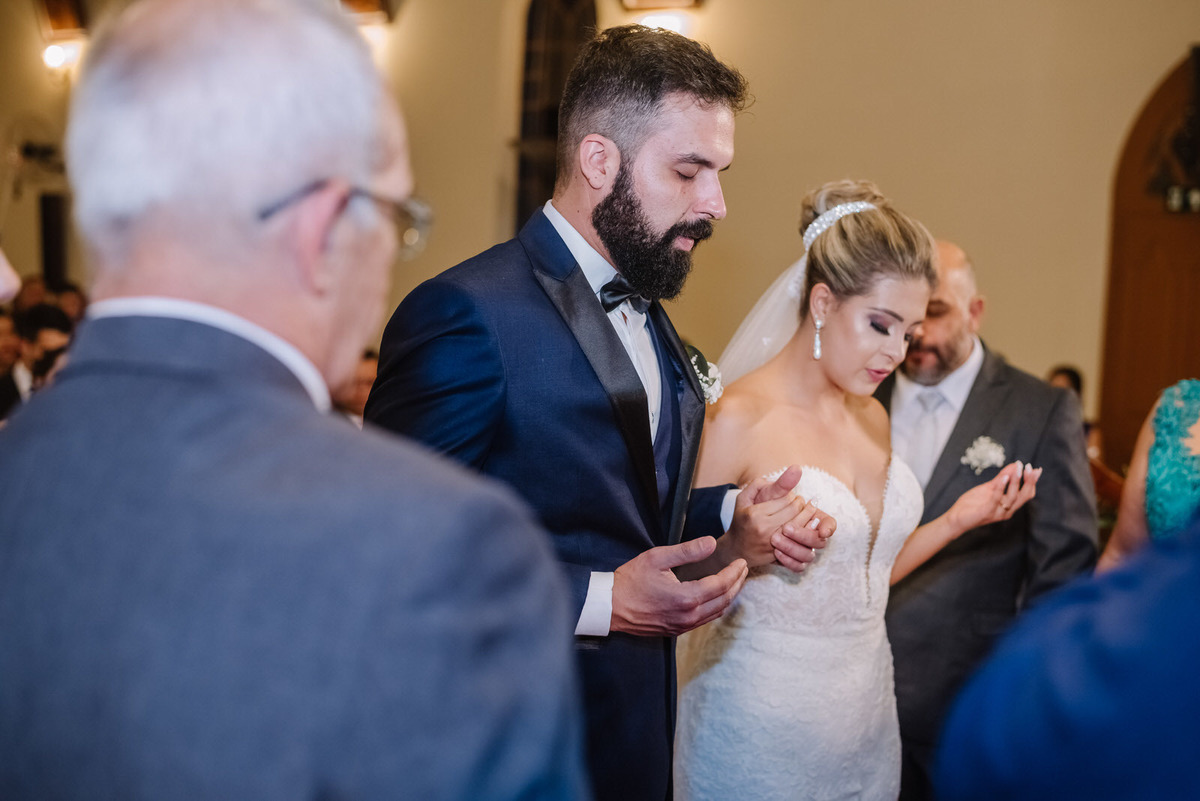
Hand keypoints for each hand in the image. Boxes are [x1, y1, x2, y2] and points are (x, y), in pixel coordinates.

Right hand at [610, 537, 748, 636]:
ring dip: (729, 597)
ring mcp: (682, 625)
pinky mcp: (676, 630)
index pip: (721, 585)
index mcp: (686, 598)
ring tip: (735, 582)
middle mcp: (688, 616)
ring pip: (716, 613)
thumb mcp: (657, 558)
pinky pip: (705, 620)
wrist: (610, 607)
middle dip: (737, 584)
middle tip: (743, 570)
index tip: (741, 561)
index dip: (734, 572)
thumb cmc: (630, 581)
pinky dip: (716, 607)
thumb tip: (711, 543)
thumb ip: (687, 551)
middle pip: (724, 600)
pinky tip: (716, 597)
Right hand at [730, 467, 836, 571]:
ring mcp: (772, 543)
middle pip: (796, 511)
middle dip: (803, 505)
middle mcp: (764, 529)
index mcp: (755, 514)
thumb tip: (787, 472)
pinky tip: (805, 526)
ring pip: (800, 525)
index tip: (793, 496)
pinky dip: (805, 531)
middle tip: (802, 503)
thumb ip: (758, 484)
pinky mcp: (779, 554)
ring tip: (806, 512)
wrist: (736, 550)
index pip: (787, 500)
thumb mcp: (743, 499)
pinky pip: (799, 540)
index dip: (794, 496)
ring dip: (807, 517)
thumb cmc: (741, 520)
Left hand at [947, 461, 1040, 533]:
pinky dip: (1001, 487)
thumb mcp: (989, 488)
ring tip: (1018, 468)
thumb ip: (1002, 478)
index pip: (1026, 495)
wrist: (956, 517)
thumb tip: (1015, 465)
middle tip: (1029, 467)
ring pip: (1012, 497)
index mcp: (1009, 505)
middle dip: (1029, 481)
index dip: (1032, 482)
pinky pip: (996, 499)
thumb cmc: (973, 503)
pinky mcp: (987, 513)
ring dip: (1016, 482)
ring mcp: (997, 513)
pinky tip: (1004, 477)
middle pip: (1024, 497)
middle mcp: (1007, 511)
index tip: (1036, 470)